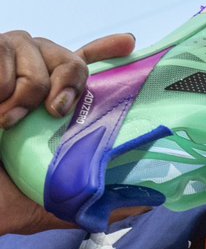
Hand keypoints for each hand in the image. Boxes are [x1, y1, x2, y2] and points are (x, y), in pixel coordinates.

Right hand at [0, 30, 135, 232]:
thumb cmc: (4, 193)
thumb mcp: (54, 201)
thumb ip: (98, 200)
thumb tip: (148, 204)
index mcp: (55, 103)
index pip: (85, 67)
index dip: (107, 50)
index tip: (128, 44)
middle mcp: (37, 76)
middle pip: (72, 59)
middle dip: (69, 81)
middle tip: (54, 111)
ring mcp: (10, 63)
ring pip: (36, 54)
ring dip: (24, 93)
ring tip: (6, 122)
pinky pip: (5, 55)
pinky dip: (0, 85)